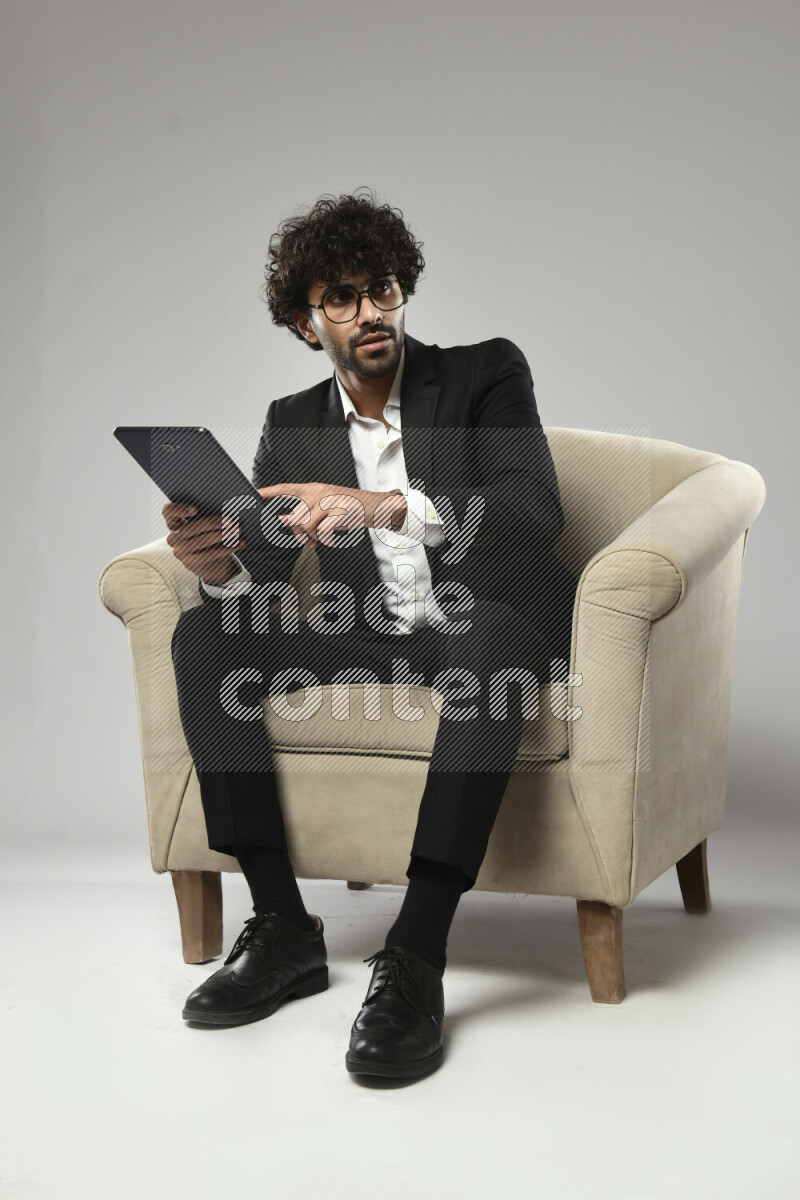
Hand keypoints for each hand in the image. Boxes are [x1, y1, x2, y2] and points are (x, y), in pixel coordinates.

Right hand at [162, 501, 244, 585]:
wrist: (213, 564)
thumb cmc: (210, 536)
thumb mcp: (207, 524)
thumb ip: (209, 513)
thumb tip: (230, 504)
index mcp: (174, 523)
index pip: (168, 512)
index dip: (179, 509)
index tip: (195, 509)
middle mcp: (173, 537)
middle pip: (191, 526)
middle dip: (214, 522)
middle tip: (231, 521)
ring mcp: (180, 551)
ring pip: (202, 540)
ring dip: (223, 534)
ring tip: (237, 530)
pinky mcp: (190, 563)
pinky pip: (210, 554)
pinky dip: (227, 548)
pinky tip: (238, 543)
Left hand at [257, 483, 406, 547]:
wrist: (374, 507)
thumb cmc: (348, 507)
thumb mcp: (324, 506)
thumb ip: (305, 512)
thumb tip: (284, 521)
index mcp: (312, 489)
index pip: (285, 489)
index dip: (268, 492)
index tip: (254, 496)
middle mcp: (318, 493)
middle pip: (295, 517)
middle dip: (300, 534)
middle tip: (310, 540)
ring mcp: (328, 502)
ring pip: (306, 525)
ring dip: (312, 538)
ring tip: (321, 540)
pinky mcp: (338, 512)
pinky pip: (322, 532)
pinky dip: (326, 540)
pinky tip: (332, 540)